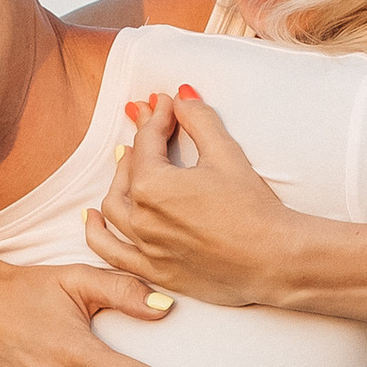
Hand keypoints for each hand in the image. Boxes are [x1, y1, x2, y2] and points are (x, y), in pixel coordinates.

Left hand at [87, 88, 298, 307]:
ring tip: (127, 164)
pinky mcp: (154, 270)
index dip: (156, 117)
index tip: (164, 103)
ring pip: (114, 208)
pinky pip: (111, 252)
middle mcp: (140, 218)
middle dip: (139, 143)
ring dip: (118, 181)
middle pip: (127, 171)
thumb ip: (198, 120)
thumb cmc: (253, 208)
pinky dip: (97, 234)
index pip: (147, 142)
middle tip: (150, 123)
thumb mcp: (225, 153)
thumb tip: (182, 95)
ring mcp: (145, 247)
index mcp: (152, 185)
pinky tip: (92, 219)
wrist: (274, 259)